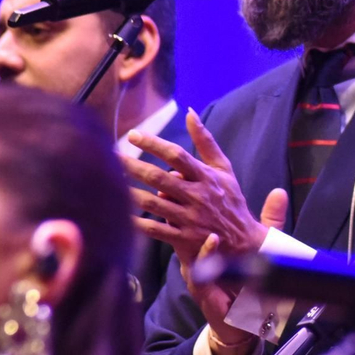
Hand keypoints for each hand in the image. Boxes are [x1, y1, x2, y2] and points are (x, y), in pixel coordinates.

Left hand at [122, 111, 268, 268]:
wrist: (244, 241)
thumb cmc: (230, 200)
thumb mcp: (224, 169)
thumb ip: (206, 141)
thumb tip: (190, 113)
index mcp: (206, 177)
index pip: (176, 155)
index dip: (154, 144)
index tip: (133, 135)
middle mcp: (197, 196)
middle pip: (159, 178)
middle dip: (134, 166)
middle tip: (112, 156)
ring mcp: (190, 219)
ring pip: (154, 204)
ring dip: (130, 193)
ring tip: (110, 183)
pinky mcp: (184, 239)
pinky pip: (156, 230)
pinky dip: (137, 224)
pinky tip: (121, 215)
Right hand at [178, 187, 289, 351]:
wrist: (244, 321)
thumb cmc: (248, 280)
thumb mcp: (260, 245)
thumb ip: (270, 219)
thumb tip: (280, 191)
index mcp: (208, 238)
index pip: (195, 208)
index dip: (188, 186)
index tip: (186, 166)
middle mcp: (198, 251)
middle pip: (179, 220)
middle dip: (172, 198)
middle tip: (173, 179)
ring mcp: (198, 269)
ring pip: (181, 243)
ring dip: (178, 224)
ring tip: (178, 204)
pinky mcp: (204, 289)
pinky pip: (200, 271)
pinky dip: (206, 255)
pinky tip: (211, 240)